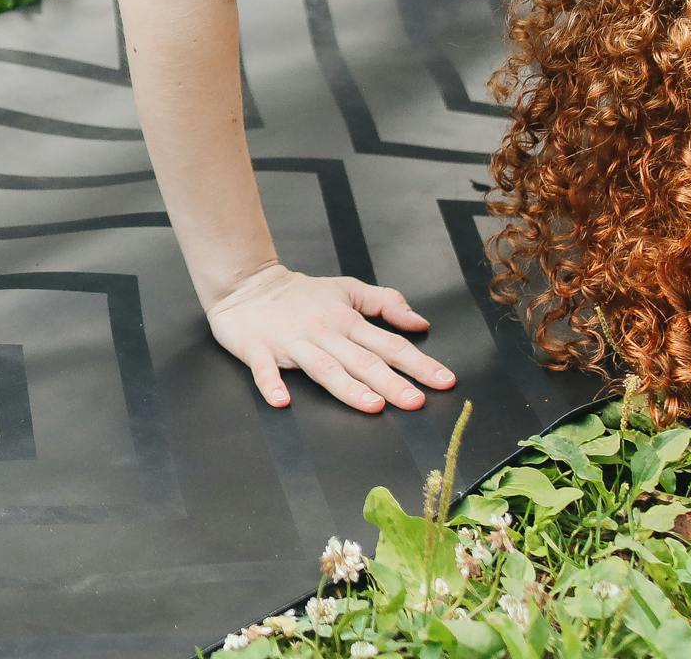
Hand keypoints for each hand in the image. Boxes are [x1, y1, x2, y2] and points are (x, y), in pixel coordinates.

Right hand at [205, 262, 452, 413]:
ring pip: (324, 368)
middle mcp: (323, 332)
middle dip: (390, 381)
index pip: (388, 343)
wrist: (247, 284)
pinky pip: (265, 370)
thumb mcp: (347, 289)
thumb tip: (420, 323)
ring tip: (372, 405)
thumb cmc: (301, 293)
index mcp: (346, 320)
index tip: (444, 381)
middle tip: (415, 402)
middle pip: (361, 360)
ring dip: (347, 387)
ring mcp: (291, 342)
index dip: (418, 362)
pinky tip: (283, 401)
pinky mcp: (258, 349)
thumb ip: (385, 303)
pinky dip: (272, 384)